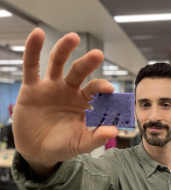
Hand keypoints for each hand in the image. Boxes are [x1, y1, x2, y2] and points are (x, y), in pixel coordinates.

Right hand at [13, 28, 117, 167]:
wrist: (38, 150)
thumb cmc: (63, 145)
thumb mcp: (80, 144)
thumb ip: (96, 138)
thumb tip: (115, 131)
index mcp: (84, 102)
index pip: (95, 90)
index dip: (102, 88)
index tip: (110, 89)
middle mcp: (69, 90)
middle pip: (79, 72)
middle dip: (88, 63)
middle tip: (98, 55)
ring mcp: (51, 87)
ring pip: (57, 63)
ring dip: (64, 49)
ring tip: (73, 37)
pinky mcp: (32, 88)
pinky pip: (31, 66)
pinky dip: (33, 50)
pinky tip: (37, 35)